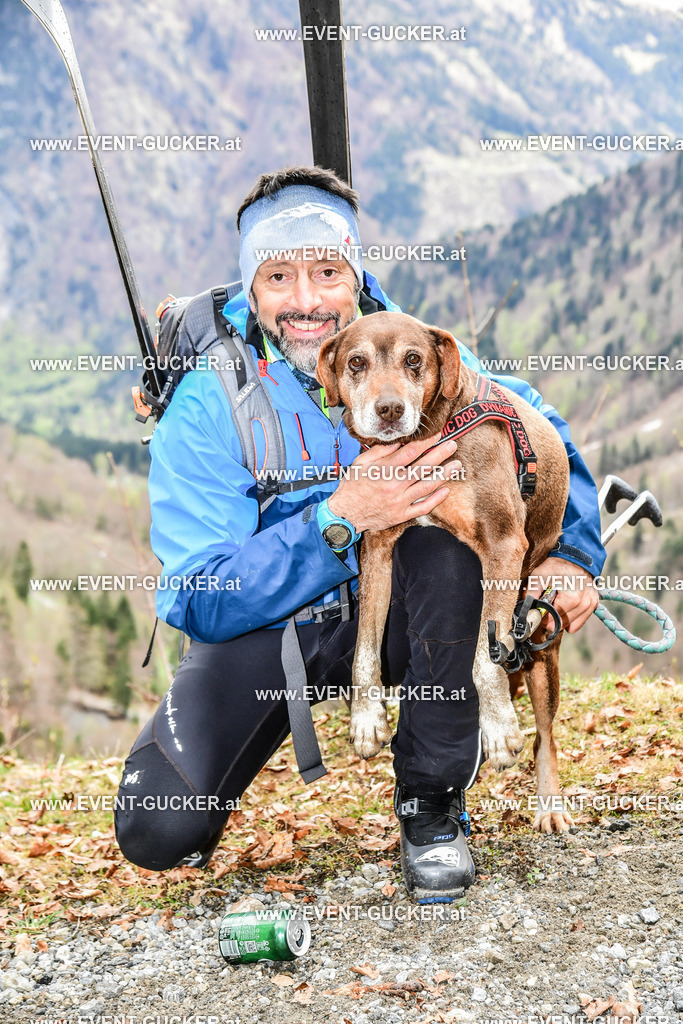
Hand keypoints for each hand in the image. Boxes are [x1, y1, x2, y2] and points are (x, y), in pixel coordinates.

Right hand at [327, 434, 461, 532]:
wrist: (345, 515)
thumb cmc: (352, 487)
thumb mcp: (360, 463)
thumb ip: (380, 452)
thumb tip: (399, 443)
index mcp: (384, 470)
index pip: (411, 452)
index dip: (427, 442)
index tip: (438, 434)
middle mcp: (394, 485)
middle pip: (423, 467)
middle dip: (440, 454)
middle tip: (453, 445)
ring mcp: (400, 501)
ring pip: (427, 486)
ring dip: (444, 475)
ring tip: (456, 465)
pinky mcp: (401, 515)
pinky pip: (422, 507)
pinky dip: (435, 499)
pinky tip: (445, 490)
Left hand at [525, 556, 598, 633]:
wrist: (575, 557)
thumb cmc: (557, 565)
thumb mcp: (539, 576)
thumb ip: (531, 593)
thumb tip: (525, 607)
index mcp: (571, 598)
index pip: (553, 622)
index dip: (542, 618)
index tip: (539, 610)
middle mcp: (583, 604)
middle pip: (561, 625)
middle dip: (551, 619)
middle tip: (547, 606)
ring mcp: (590, 604)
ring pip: (570, 626)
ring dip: (561, 618)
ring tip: (557, 603)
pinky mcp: (593, 604)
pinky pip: (579, 622)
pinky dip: (571, 617)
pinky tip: (566, 605)